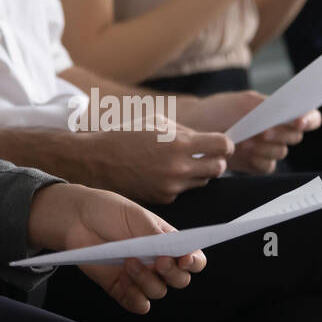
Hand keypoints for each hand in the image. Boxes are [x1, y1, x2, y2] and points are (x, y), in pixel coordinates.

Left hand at [28, 183, 204, 314]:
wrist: (77, 219)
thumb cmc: (109, 212)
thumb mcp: (136, 217)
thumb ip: (156, 235)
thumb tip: (174, 251)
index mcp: (168, 243)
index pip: (193, 259)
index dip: (194, 262)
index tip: (185, 259)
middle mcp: (157, 263)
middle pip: (180, 280)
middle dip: (172, 274)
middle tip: (158, 262)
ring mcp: (140, 277)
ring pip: (158, 292)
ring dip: (147, 281)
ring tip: (129, 262)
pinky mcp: (121, 289)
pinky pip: (138, 304)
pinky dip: (135, 298)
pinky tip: (124, 281)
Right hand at [80, 122, 232, 203]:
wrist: (96, 160)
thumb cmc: (126, 136)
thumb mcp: (157, 122)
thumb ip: (186, 131)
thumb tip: (207, 141)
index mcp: (179, 144)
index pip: (222, 146)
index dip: (225, 144)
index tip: (221, 144)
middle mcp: (178, 168)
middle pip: (218, 168)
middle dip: (215, 160)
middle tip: (206, 155)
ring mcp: (171, 186)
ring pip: (202, 182)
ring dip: (198, 172)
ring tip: (180, 163)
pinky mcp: (163, 199)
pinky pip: (182, 190)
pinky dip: (179, 182)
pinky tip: (163, 173)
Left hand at [176, 90, 321, 174]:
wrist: (195, 128)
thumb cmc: (220, 110)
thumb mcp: (244, 103)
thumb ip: (268, 107)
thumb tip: (289, 114)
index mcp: (281, 112)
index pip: (310, 117)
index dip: (309, 119)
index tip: (298, 121)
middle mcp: (279, 131)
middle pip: (295, 137)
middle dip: (280, 134)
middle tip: (262, 132)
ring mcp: (268, 149)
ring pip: (281, 152)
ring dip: (265, 147)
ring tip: (245, 141)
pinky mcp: (257, 164)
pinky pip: (268, 166)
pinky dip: (258, 160)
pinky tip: (244, 152)